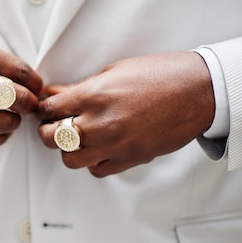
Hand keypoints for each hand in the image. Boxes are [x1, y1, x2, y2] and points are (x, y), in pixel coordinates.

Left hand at [37, 52, 214, 176]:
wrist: (197, 93)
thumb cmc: (159, 76)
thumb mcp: (113, 72)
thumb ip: (80, 88)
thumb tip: (54, 93)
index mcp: (93, 95)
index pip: (49, 108)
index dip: (43, 108)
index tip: (46, 109)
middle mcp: (99, 123)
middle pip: (51, 137)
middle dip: (47, 130)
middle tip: (53, 124)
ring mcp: (113, 144)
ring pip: (69, 159)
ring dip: (67, 149)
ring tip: (76, 138)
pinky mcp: (128, 159)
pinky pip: (96, 170)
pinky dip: (92, 162)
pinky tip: (97, 148)